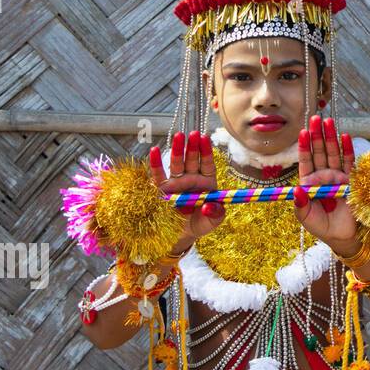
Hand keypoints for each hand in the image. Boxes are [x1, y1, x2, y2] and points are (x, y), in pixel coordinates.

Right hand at [148, 130, 221, 247]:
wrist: (182, 236)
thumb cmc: (200, 224)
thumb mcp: (212, 221)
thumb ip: (216, 213)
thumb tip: (211, 206)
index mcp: (206, 183)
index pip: (208, 164)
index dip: (206, 151)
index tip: (206, 138)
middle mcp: (191, 180)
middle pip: (192, 160)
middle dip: (192, 146)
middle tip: (193, 133)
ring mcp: (176, 183)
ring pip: (176, 164)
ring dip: (177, 150)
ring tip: (178, 136)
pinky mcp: (161, 190)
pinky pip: (158, 176)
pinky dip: (155, 163)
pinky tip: (153, 150)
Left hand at [292, 115, 358, 249]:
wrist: (343, 236)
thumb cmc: (322, 227)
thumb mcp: (306, 217)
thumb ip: (300, 204)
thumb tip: (296, 190)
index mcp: (310, 183)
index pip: (306, 161)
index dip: (304, 146)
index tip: (303, 132)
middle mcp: (324, 176)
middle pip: (319, 152)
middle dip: (318, 135)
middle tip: (316, 118)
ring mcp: (338, 177)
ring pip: (334, 154)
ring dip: (331, 138)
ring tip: (329, 122)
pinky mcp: (352, 181)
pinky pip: (349, 163)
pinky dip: (348, 150)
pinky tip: (345, 137)